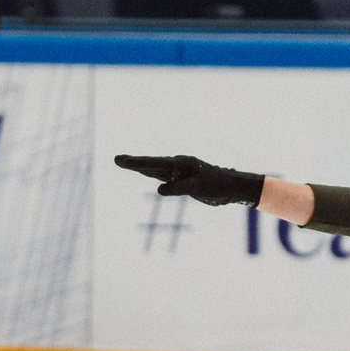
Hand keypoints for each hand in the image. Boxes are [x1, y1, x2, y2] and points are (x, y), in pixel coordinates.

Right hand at [114, 153, 265, 208]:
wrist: (232, 187)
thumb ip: (179, 189)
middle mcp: (177, 165)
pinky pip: (163, 175)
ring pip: (156, 169)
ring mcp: (179, 172)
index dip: (136, 163)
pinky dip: (151, 173)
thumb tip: (159, 191)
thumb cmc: (218, 186)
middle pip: (151, 164)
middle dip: (134, 162)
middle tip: (117, 159)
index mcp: (180, 164)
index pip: (153, 164)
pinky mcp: (182, 179)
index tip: (120, 159)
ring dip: (140, 166)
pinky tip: (145, 172)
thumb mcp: (198, 188)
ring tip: (125, 162)